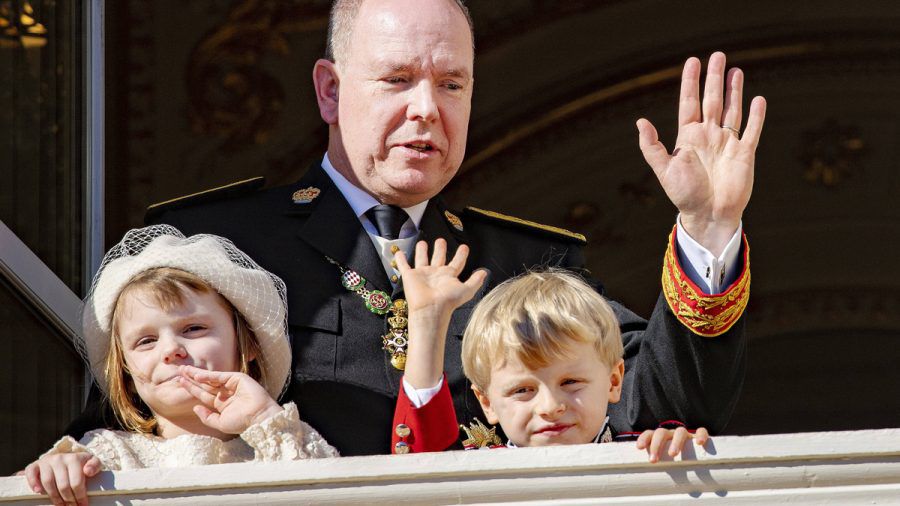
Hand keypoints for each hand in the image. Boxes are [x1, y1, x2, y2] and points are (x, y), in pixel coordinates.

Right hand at [24, 452, 100, 505]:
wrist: (65, 457)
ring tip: (60, 505)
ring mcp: (46, 461)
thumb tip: (88, 471)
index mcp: (74, 458)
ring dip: (54, 497)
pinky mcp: (35, 465)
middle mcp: (59, 458)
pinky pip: (31, 473)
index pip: (77, 482)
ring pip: (48, 482)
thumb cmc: (80, 463)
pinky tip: (38, 492)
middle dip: (69, 500)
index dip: (80, 496)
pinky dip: (33, 483)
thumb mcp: (91, 461)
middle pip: (63, 485)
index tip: (82, 505)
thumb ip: (95, 465)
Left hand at [177, 365, 281, 434]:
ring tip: (184, 370)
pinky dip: (209, 376)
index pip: (203, 394)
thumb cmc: (241, 423)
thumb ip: (207, 417)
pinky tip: (197, 375)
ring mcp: (231, 385)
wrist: (258, 417)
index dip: (191, 388)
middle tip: (179, 371)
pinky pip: (220, 377)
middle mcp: (225, 393)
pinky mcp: (237, 378)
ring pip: (210, 379)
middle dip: (192, 378)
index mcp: (221, 404)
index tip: (179, 382)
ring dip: (197, 374)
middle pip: (204, 384)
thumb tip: (195, 408)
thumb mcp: (220, 423)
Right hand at [394, 239, 486, 314]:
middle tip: (441, 240)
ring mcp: (422, 275)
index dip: (461, 255)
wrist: (430, 309)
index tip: (464, 247)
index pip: (457, 263)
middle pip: (438, 258)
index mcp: (449, 276)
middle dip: (440, 249)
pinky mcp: (409, 276)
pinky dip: (400, 259)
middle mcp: (435, 274)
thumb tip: (485, 272)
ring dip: (422, 251)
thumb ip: (475, 281)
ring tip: (422, 242)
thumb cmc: (448, 301)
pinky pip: (404, 266)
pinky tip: (398, 252)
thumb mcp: (466, 290)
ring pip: (422, 259)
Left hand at [636, 426, 709, 462]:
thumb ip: (659, 466)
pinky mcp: (698, 437)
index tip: (639, 448)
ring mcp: (685, 435)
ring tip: (672, 454)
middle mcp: (671, 434)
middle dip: (656, 445)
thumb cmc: (676, 462)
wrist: (696, 456)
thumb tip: (650, 483)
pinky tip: (699, 443)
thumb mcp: (665, 463)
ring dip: (675, 442)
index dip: (644, 438)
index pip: (650, 433)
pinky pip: (701, 431)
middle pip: (662, 433)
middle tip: (653, 460)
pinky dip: (701, 435)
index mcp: (661, 438)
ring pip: (680, 432)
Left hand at [637, 52, 765, 255]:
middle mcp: (708, 136)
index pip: (689, 103)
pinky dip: (756, 115)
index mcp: (688, 137)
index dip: (691, 82)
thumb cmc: (684, 195)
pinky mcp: (744, 154)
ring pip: (731, 110)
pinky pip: (751, 130)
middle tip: (718, 55)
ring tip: (735, 70)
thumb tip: (640, 121)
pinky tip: (758, 98)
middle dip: (714, 79)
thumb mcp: (664, 170)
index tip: (693, 61)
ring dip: (734, 90)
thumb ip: (652, 146)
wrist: (708, 215)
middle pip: (711, 100)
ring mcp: (727, 143)